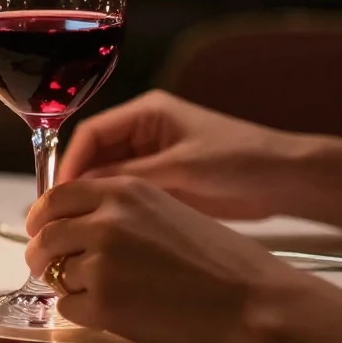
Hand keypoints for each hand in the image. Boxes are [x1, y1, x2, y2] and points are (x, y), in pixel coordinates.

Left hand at [25, 175, 301, 342]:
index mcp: (124, 191)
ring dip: (67, 284)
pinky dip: (80, 311)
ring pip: (55, 273)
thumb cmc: (218, 258)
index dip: (42, 216)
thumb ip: (118, 209)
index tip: (38, 229)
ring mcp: (102, 261)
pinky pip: (67, 307)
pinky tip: (111, 310)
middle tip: (45, 267)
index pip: (57, 195)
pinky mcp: (105, 302)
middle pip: (45, 234)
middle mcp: (107, 220)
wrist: (251, 298)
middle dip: (40, 254)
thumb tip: (73, 222)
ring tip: (100, 291)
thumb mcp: (164, 209)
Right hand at [59, 90, 298, 219]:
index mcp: (147, 113)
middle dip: (75, 181)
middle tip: (58, 215)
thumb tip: (83, 189)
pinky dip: (112, 208)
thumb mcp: (181, 167)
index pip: (91, 133)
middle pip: (94, 154)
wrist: (284, 180)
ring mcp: (153, 157)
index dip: (70, 161)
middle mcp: (144, 131)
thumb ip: (131, 175)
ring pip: (107, 176)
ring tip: (74, 226)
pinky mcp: (164, 181)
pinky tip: (102, 229)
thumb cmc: (238, 161)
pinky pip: (127, 192)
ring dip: (92, 197)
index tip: (57, 193)